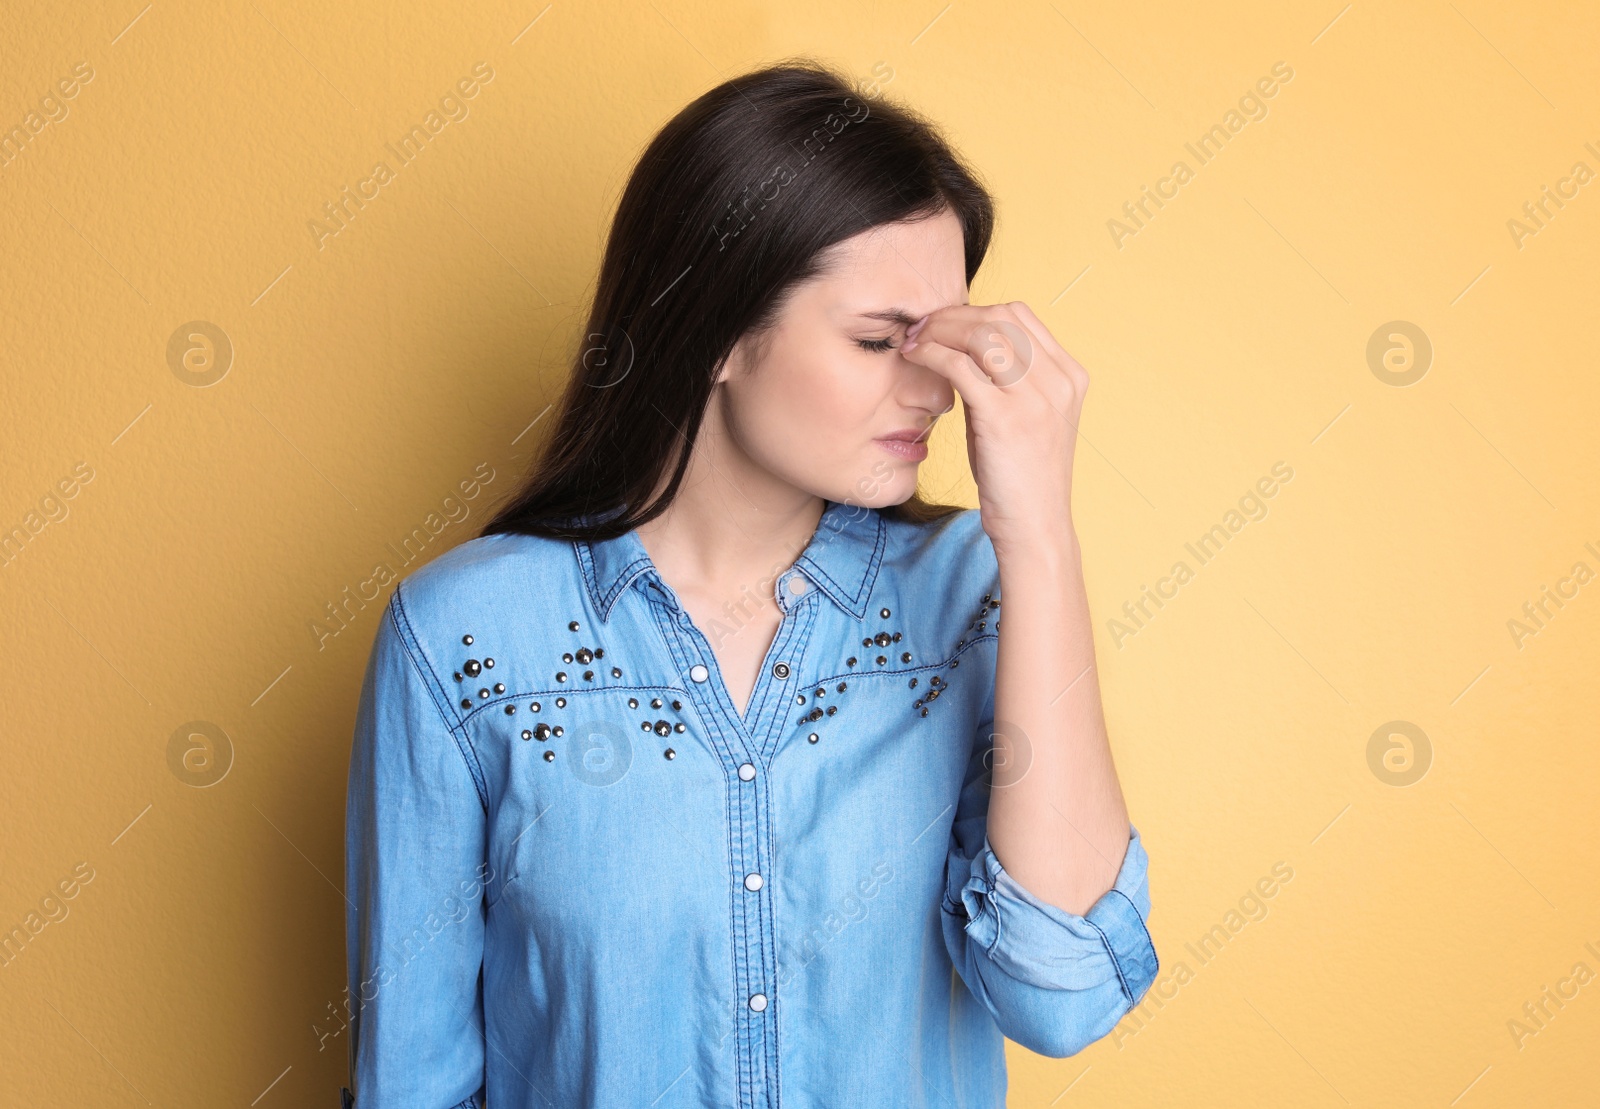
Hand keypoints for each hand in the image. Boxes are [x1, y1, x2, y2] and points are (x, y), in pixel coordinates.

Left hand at [899, 301, 1086, 558]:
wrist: (1034, 526)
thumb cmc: (1022, 476)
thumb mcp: (1026, 417)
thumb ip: (1006, 379)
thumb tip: (962, 344)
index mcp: (1069, 375)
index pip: (1020, 315)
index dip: (977, 311)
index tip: (945, 323)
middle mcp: (1058, 381)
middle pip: (1000, 317)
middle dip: (953, 316)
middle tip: (921, 327)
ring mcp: (1035, 399)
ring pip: (981, 334)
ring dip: (940, 330)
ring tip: (914, 341)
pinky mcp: (1005, 419)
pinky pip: (960, 367)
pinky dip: (932, 355)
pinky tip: (915, 358)